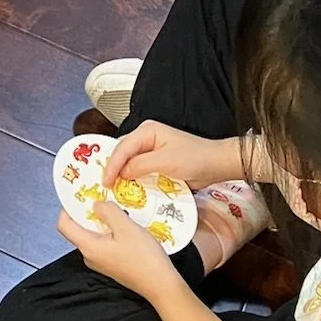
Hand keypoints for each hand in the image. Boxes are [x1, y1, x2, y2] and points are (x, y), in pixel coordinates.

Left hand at [58, 202, 181, 302]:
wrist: (162, 285)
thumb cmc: (144, 258)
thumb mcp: (126, 227)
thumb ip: (108, 211)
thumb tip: (96, 205)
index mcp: (88, 247)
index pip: (64, 225)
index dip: (68, 208)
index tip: (81, 195)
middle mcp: (90, 256)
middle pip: (79, 229)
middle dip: (88, 212)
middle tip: (103, 198)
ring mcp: (101, 262)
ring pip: (94, 235)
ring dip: (103, 221)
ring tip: (118, 210)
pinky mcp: (112, 264)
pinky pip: (104, 242)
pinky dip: (111, 231)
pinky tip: (126, 226)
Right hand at [102, 122, 239, 194]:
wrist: (215, 165)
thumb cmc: (195, 159)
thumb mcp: (166, 162)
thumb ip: (141, 165)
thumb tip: (122, 172)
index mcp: (147, 131)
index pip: (122, 148)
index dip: (111, 165)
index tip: (105, 182)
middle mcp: (146, 138)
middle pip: (121, 153)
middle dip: (112, 169)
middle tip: (104, 187)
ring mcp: (150, 150)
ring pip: (128, 162)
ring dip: (120, 175)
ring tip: (111, 189)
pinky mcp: (154, 162)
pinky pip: (137, 170)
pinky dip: (131, 179)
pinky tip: (125, 188)